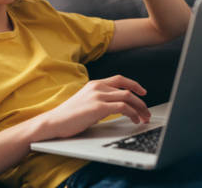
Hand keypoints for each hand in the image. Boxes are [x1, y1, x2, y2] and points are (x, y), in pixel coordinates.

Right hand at [36, 75, 150, 139]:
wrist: (54, 122)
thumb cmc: (69, 116)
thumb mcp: (86, 101)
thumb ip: (100, 99)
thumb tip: (116, 106)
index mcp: (94, 84)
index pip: (119, 79)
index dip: (134, 84)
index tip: (143, 92)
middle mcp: (97, 87)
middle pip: (127, 89)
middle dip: (140, 101)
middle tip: (147, 112)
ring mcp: (98, 96)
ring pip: (127, 97)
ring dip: (139, 108)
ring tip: (144, 118)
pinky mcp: (98, 107)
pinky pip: (123, 107)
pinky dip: (132, 113)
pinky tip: (134, 119)